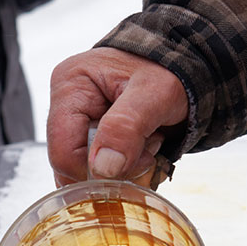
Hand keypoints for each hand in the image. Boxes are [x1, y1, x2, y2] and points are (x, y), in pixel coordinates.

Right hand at [47, 47, 188, 186]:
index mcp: (70, 86)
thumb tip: (101, 169)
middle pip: (75, 166)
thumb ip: (126, 127)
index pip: (63, 150)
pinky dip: (132, 171)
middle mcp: (67, 108)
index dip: (95, 171)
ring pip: (93, 174)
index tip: (137, 163)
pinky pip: (106, 174)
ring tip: (151, 140)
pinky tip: (147, 149)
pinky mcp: (96, 141)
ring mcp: (81, 126)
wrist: (184, 70)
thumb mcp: (153, 93)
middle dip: (119, 169)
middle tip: (151, 145)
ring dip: (129, 170)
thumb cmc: (167, 71)